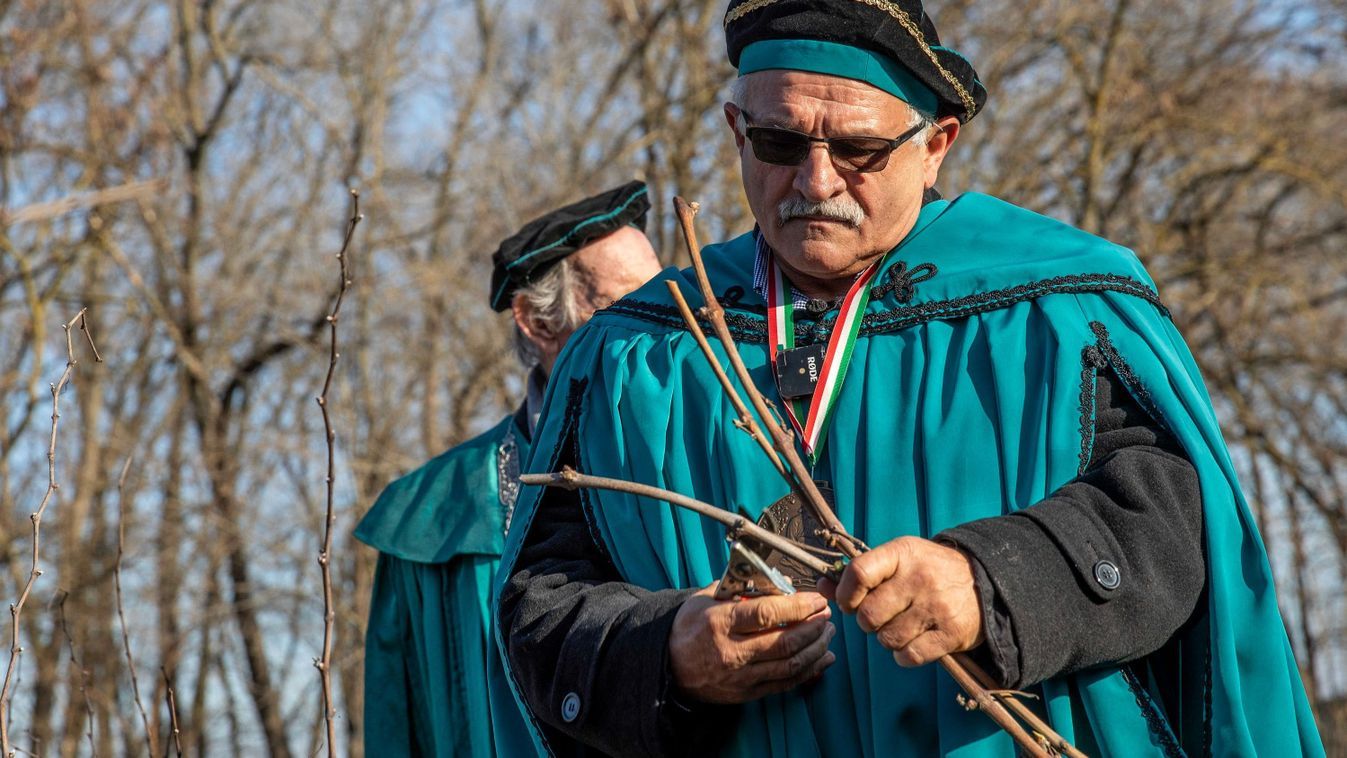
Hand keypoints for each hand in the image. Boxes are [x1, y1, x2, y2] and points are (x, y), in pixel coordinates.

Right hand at [668, 584, 835, 703]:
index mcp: (720, 622)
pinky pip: (785, 684)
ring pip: (790, 665)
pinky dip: (809, 671)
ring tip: (827, 633)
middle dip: (813, 627)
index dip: (798, 607)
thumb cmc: (690, 627)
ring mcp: (740, 676)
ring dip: (816, 648)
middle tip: (826, 615)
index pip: (767, 614)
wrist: (669, 666)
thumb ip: (740, 588)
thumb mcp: (706, 598)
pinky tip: (822, 658)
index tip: (816, 599)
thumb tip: (778, 581)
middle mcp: (732, 651)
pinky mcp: (746, 693)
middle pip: (784, 642)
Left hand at [822, 537, 982, 666]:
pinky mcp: (951, 634)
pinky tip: (913, 641)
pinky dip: (904, 655)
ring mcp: (936, 607)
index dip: (844, 594)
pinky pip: (909, 656)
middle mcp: (919, 579)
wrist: (984, 581)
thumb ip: (860, 572)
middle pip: (868, 615)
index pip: (858, 573)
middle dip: (867, 622)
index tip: (848, 602)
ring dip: (887, 638)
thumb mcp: (898, 558)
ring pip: (887, 639)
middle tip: (879, 616)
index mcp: (902, 554)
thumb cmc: (929, 570)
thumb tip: (820, 587)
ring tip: (900, 625)